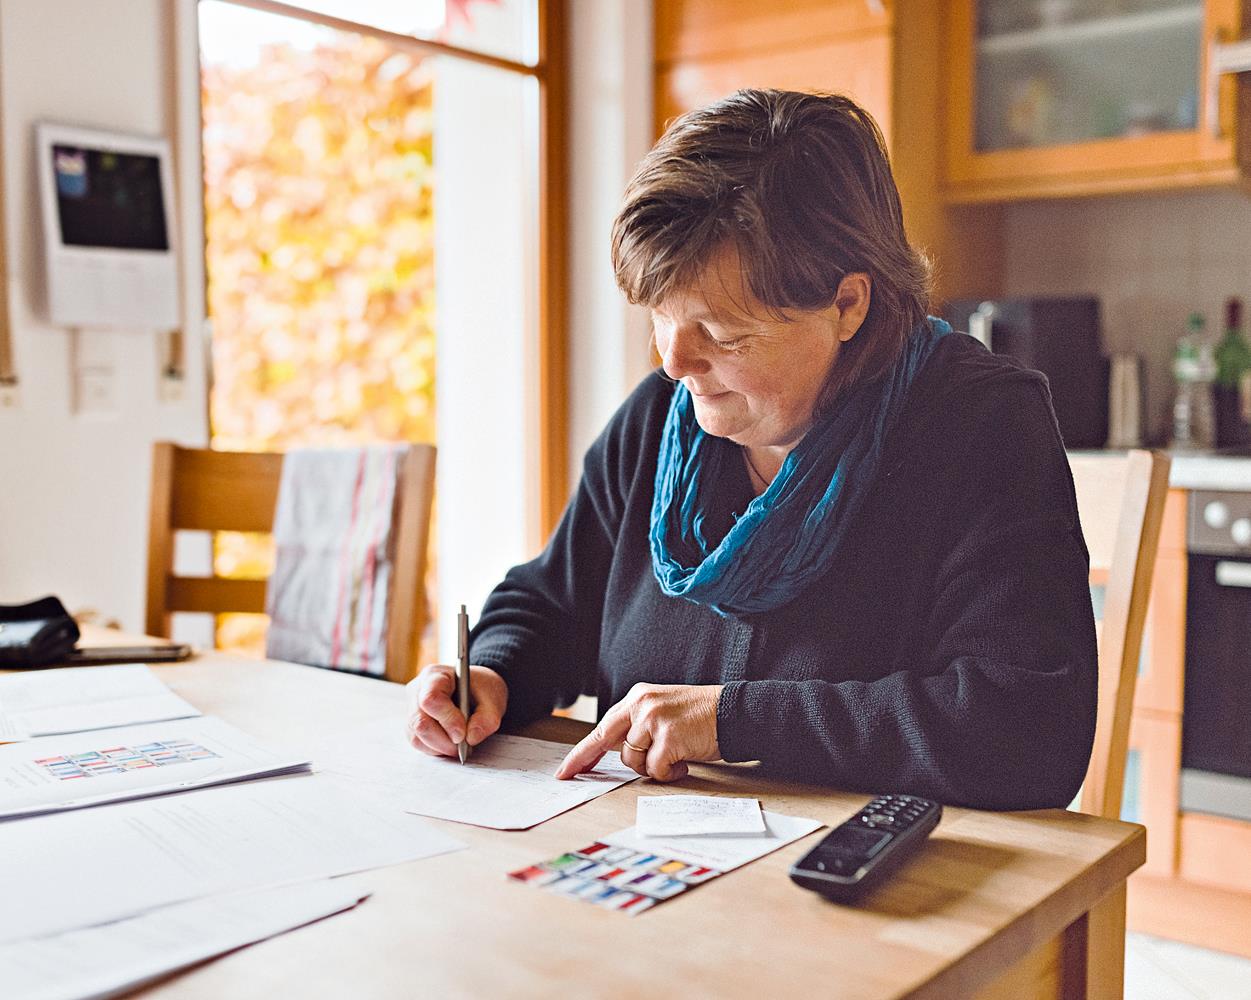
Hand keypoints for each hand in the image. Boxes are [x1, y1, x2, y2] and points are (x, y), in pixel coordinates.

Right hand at [405, 664, 507, 756]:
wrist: (474, 691)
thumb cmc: (480, 690)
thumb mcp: (493, 699)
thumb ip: (487, 718)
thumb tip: (471, 737)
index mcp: (435, 675)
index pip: (431, 699)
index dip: (446, 719)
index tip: (462, 733)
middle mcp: (417, 690)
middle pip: (419, 722)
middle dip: (444, 739)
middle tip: (463, 745)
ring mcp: (412, 708)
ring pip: (416, 736)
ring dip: (440, 747)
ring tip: (459, 745)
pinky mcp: (412, 724)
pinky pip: (418, 743)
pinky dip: (435, 749)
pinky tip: (450, 744)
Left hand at [555, 683, 722, 781]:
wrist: (734, 712)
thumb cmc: (701, 718)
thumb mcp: (663, 712)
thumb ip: (639, 727)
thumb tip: (621, 755)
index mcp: (638, 697)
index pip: (602, 728)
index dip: (582, 753)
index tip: (566, 771)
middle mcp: (641, 705)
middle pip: (613, 746)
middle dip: (612, 762)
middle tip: (612, 767)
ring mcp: (653, 720)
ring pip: (635, 761)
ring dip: (655, 766)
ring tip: (677, 753)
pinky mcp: (668, 737)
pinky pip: (656, 770)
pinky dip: (670, 772)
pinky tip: (686, 759)